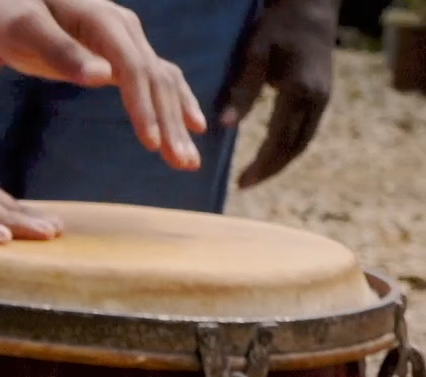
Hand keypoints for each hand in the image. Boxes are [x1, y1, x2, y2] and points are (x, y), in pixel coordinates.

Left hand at [0, 0, 207, 169]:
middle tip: (183, 164)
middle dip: (170, 122)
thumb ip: (60, 52)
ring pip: (162, 82)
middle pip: (156, 79)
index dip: (143, 106)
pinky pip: (156, 80)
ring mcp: (127, 40)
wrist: (9, 2)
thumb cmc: (10, 15)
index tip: (151, 144)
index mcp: (102, 21)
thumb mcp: (25, 30)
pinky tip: (192, 127)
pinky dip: (175, 104)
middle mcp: (124, 28)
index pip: (133, 69)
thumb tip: (101, 77)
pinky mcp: (122, 54)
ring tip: (187, 162)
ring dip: (177, 120)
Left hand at [221, 0, 338, 187]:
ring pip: (303, 141)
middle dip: (270, 169)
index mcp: (299, 92)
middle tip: (245, 185)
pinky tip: (273, 153)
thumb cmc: (278, 28)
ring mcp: (323, 98)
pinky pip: (307, 130)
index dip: (261, 165)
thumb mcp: (255, 55)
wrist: (311, 8)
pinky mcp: (323, 95)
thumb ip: (242, 91)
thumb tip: (225, 126)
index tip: (241, 183)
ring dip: (281, 161)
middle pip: (294, 147)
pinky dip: (290, 147)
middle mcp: (316, 100)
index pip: (278, 140)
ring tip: (257, 175)